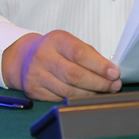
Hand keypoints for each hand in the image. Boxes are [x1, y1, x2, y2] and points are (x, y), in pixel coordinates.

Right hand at [2, 30, 121, 100]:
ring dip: (90, 93)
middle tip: (114, 86)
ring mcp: (36, 74)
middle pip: (75, 75)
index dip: (99, 65)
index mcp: (56, 40)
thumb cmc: (54, 49)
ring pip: (68, 90)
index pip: (80, 53)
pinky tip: (86, 96)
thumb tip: (110, 70)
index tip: (115, 73)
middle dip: (99, 82)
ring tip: (103, 92)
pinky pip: (60, 98)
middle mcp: (43, 56)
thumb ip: (88, 54)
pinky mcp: (34, 90)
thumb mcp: (69, 42)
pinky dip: (76, 98)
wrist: (24, 58)